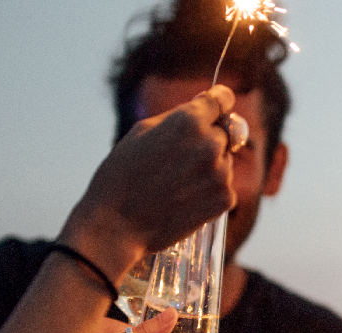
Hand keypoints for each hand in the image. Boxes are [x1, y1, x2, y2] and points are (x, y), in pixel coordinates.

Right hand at [60, 86, 236, 278]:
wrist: (116, 225)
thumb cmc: (122, 175)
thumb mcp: (141, 131)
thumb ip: (178, 116)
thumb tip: (205, 106)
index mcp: (189, 121)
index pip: (222, 99)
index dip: (220, 100)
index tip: (220, 103)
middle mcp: (210, 144)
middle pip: (223, 133)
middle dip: (207, 140)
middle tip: (178, 159)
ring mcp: (220, 174)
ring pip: (224, 161)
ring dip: (208, 167)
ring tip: (175, 183)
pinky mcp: (225, 200)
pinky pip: (224, 187)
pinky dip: (209, 192)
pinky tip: (183, 199)